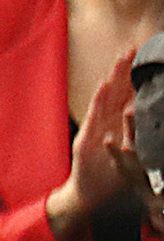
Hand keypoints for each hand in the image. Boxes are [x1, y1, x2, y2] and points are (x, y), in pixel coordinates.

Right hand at [52, 46, 141, 239]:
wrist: (88, 193)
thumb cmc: (111, 175)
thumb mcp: (134, 153)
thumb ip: (142, 136)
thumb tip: (154, 114)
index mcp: (121, 122)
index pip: (133, 94)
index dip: (141, 76)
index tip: (150, 57)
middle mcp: (110, 121)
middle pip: (121, 90)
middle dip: (129, 69)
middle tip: (138, 47)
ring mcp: (98, 127)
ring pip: (109, 98)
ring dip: (116, 77)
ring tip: (123, 58)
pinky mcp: (87, 137)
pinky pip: (95, 115)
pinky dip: (100, 100)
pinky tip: (105, 85)